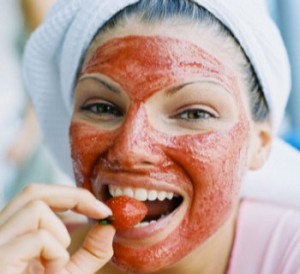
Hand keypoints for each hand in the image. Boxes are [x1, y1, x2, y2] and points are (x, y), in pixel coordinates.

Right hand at [0, 184, 114, 273]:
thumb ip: (90, 252)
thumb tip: (109, 226)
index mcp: (14, 234)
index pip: (38, 195)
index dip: (74, 195)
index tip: (104, 209)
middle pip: (34, 192)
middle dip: (75, 196)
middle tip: (102, 212)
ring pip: (35, 207)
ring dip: (60, 234)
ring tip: (56, 263)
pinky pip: (37, 237)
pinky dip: (55, 253)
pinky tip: (49, 272)